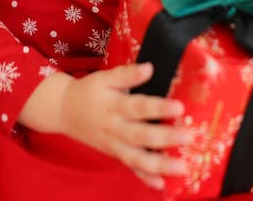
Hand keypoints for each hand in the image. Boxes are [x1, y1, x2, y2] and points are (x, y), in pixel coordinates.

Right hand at [58, 62, 190, 189]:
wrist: (64, 111)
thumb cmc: (89, 91)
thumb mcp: (104, 77)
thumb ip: (127, 74)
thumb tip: (150, 68)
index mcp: (113, 105)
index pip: (138, 107)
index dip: (158, 107)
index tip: (179, 107)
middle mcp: (114, 128)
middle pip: (140, 136)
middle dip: (165, 138)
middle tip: (188, 137)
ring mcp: (113, 145)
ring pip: (136, 158)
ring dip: (159, 164)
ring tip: (181, 167)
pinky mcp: (114, 154)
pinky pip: (130, 168)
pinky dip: (144, 178)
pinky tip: (161, 184)